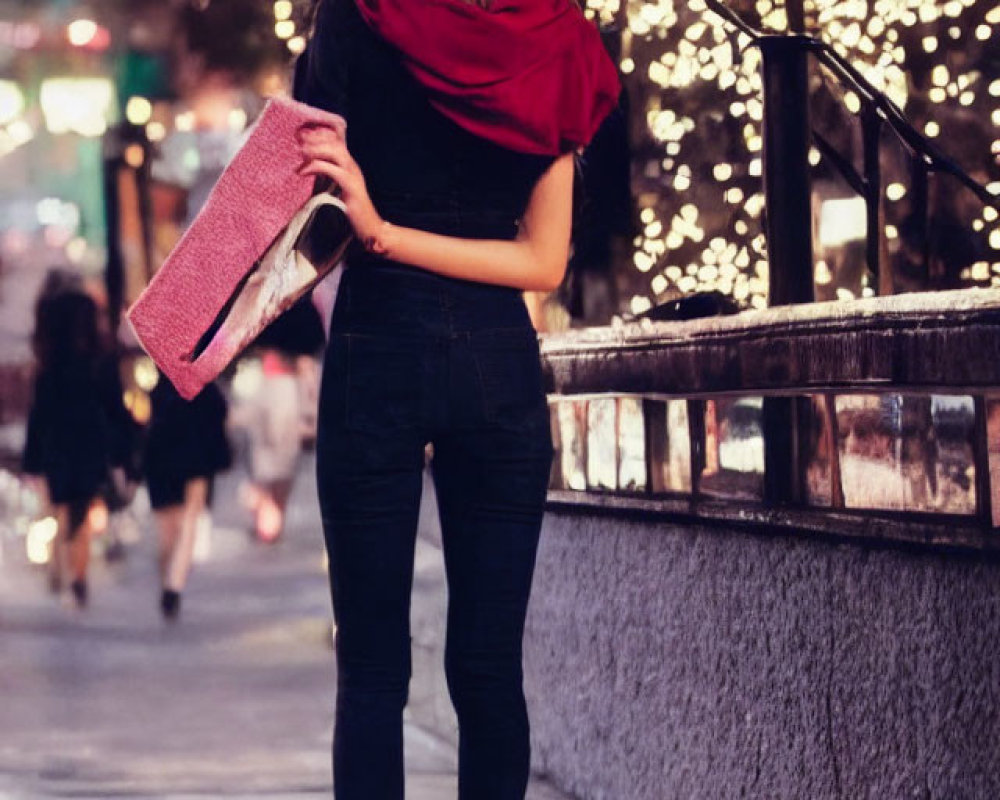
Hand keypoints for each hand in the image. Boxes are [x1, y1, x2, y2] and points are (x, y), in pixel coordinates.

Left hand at [297, 125, 383, 244]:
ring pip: (335, 151)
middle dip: (315, 137)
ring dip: (315, 149)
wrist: (370, 227)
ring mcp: (353, 175)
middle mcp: (352, 166)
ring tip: (299, 151)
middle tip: (297, 138)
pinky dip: (315, 166)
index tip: (301, 134)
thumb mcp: (335, 188)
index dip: (319, 133)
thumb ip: (324, 176)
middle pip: (335, 141)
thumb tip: (307, 167)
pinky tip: (302, 172)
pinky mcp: (351, 186)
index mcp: (349, 165)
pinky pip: (332, 170)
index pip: (337, 140)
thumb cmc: (351, 211)